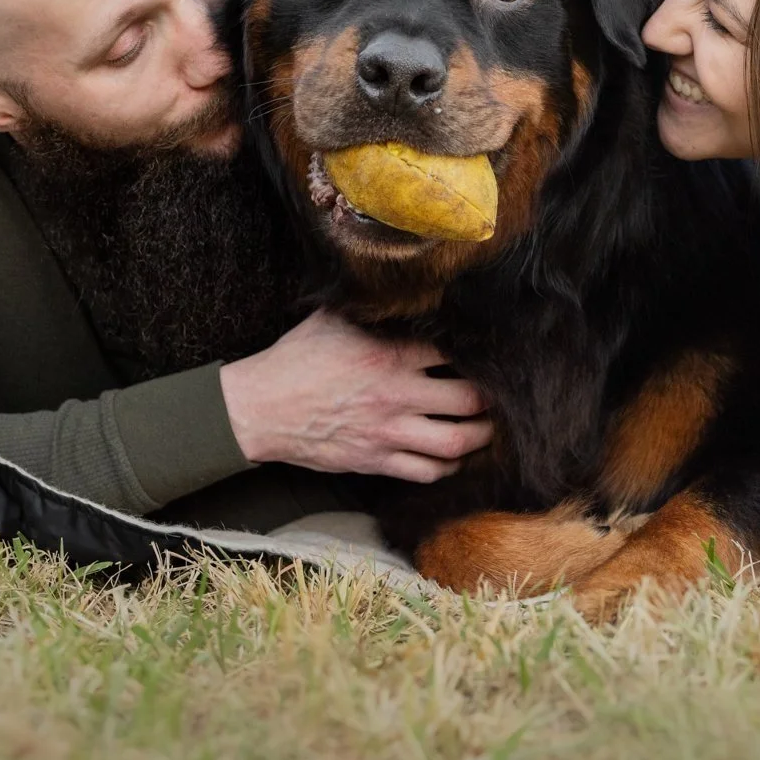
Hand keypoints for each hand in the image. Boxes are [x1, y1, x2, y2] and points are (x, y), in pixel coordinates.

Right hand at [219, 310, 490, 481]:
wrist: (261, 409)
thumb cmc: (295, 359)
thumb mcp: (332, 319)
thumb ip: (371, 309)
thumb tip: (398, 287)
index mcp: (389, 354)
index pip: (453, 351)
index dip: (477, 352)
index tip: (488, 352)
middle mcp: (396, 394)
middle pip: (469, 400)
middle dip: (490, 399)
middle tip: (497, 393)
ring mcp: (389, 432)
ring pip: (456, 442)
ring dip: (480, 437)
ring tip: (487, 428)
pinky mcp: (377, 461)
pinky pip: (427, 472)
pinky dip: (448, 467)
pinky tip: (453, 457)